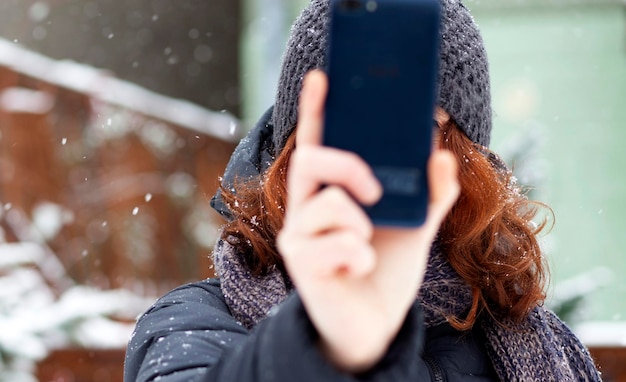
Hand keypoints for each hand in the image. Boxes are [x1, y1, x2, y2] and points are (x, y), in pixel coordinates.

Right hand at [276, 70, 459, 371]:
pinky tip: (358, 270)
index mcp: (329, 192)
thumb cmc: (387, 268)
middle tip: (377, 190)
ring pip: (328, 206)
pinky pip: (339, 246)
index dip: (317, 110)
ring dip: (361, 226)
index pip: (317, 143)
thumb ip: (431, 191)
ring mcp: (299, 237)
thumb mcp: (416, 226)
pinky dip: (361, 258)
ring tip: (366, 248)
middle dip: (349, 166)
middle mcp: (306, 209)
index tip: (323, 76)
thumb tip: (441, 153)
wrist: (374, 324)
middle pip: (310, 161)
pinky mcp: (301, 265)